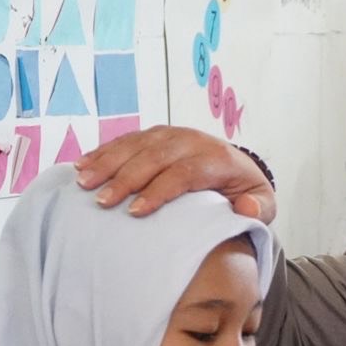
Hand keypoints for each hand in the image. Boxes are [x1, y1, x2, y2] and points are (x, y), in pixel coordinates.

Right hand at [73, 125, 276, 222]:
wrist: (241, 167)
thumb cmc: (246, 192)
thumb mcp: (264, 204)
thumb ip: (258, 209)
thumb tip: (244, 207)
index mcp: (218, 158)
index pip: (186, 172)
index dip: (160, 190)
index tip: (137, 211)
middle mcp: (193, 140)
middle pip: (155, 156)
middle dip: (126, 178)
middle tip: (102, 201)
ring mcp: (172, 134)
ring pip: (136, 144)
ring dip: (107, 162)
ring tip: (83, 182)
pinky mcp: (156, 133)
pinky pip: (127, 140)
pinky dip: (104, 151)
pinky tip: (82, 164)